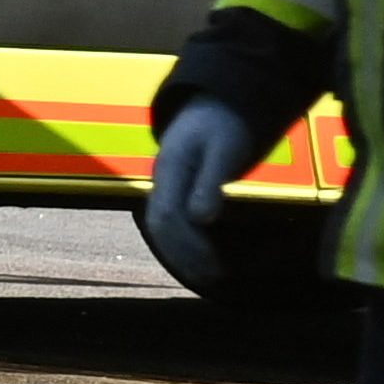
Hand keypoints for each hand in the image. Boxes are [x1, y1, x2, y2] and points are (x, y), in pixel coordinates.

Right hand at [142, 100, 267, 279]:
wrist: (215, 106)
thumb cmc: (224, 126)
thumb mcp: (223, 149)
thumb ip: (209, 182)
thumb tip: (202, 218)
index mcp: (169, 169)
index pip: (167, 215)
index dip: (187, 243)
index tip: (214, 262)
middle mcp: (161, 180)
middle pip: (159, 226)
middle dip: (183, 254)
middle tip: (212, 276)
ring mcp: (164, 186)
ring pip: (161, 227)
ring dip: (181, 252)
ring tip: (207, 274)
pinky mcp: (174, 192)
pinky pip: (171, 223)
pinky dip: (185, 243)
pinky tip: (205, 257)